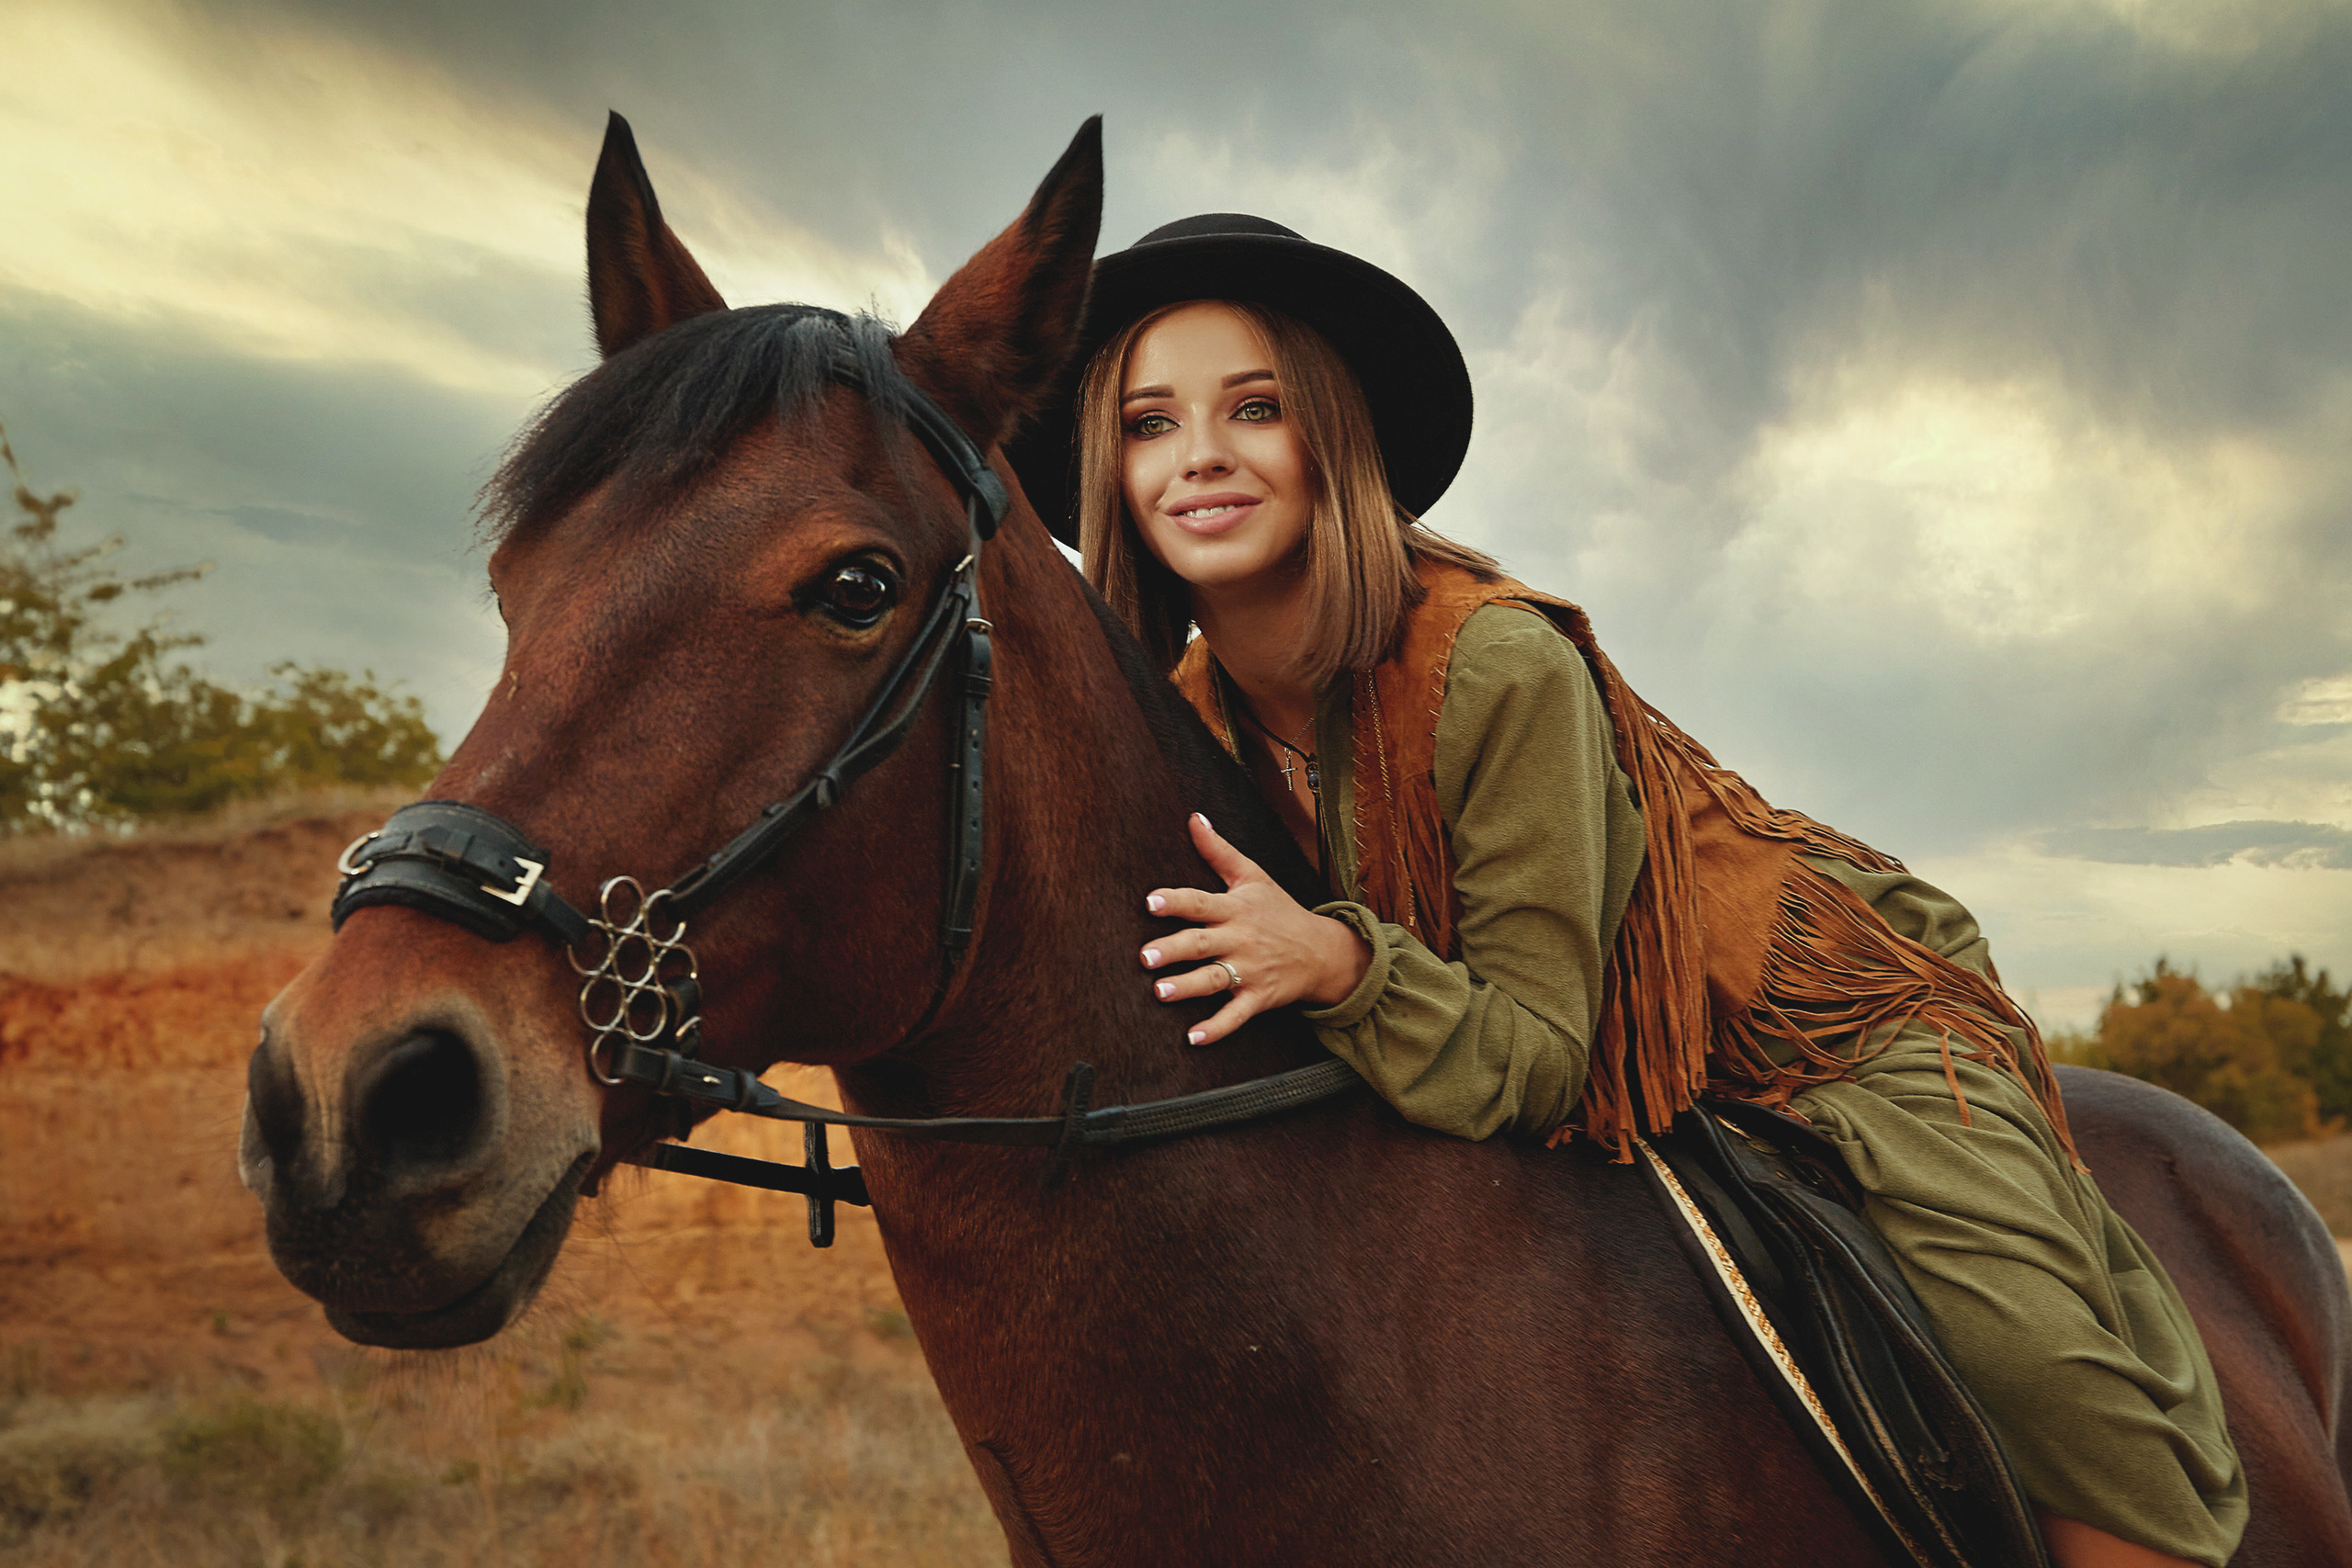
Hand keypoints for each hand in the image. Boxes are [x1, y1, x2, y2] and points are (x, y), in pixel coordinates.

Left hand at [1141, 814, 1371, 1045]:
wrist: (1323, 951)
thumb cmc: (1280, 911)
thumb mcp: (1253, 877)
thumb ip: (1218, 851)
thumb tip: (1194, 818)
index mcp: (1235, 909)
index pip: (1201, 903)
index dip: (1176, 902)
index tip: (1151, 902)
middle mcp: (1240, 939)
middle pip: (1203, 944)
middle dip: (1174, 950)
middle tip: (1146, 956)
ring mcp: (1250, 971)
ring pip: (1215, 980)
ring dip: (1188, 988)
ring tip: (1160, 992)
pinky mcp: (1258, 998)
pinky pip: (1236, 1015)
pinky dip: (1216, 1029)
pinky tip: (1193, 1038)